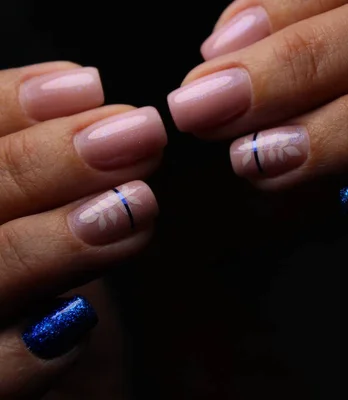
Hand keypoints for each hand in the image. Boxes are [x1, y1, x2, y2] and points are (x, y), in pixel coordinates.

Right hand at [0, 62, 164, 397]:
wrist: (46, 392)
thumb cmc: (29, 296)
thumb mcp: (31, 215)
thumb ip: (34, 167)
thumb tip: (82, 92)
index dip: (7, 106)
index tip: (87, 85)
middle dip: (44, 161)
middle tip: (137, 133)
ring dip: (55, 242)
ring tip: (135, 207)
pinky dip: (32, 353)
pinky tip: (82, 320)